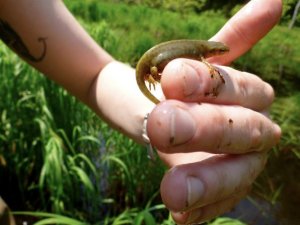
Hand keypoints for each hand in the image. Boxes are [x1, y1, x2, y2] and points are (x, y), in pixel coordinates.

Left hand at [146, 0, 281, 223]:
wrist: (147, 109)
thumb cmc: (170, 84)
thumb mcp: (193, 59)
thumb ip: (232, 38)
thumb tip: (272, 2)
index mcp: (247, 96)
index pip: (239, 89)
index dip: (210, 83)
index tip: (172, 76)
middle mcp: (250, 131)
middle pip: (241, 133)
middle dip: (205, 129)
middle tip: (163, 123)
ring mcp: (235, 166)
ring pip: (233, 178)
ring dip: (205, 183)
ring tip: (173, 191)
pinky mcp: (214, 193)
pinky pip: (213, 207)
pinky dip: (200, 211)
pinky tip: (181, 217)